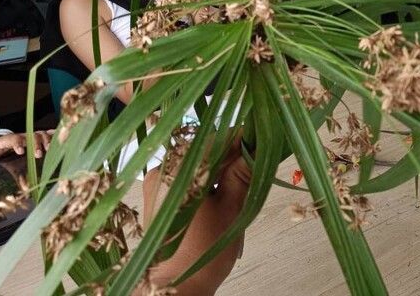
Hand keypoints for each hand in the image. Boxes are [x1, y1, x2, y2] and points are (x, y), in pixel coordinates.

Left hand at [0, 130, 53, 163]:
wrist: (8, 140)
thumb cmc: (1, 147)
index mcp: (13, 139)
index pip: (15, 139)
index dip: (18, 144)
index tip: (20, 152)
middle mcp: (25, 136)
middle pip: (33, 136)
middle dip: (37, 144)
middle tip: (38, 154)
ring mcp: (34, 136)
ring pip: (43, 135)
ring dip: (47, 141)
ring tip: (50, 149)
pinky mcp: (41, 138)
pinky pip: (50, 135)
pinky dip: (56, 135)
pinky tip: (62, 138)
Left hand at [139, 142, 251, 295]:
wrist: (174, 289)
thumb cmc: (203, 253)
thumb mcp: (230, 210)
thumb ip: (242, 173)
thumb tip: (258, 145)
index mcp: (178, 171)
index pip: (214, 141)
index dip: (240, 139)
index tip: (261, 139)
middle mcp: (163, 169)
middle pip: (205, 150)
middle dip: (231, 154)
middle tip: (256, 160)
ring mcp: (158, 180)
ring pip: (198, 161)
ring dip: (220, 165)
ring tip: (242, 176)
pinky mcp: (159, 192)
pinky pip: (188, 173)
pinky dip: (207, 176)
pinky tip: (223, 187)